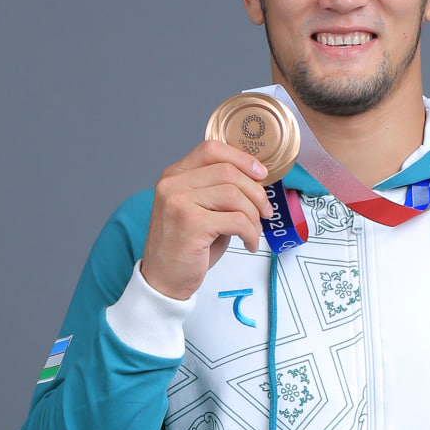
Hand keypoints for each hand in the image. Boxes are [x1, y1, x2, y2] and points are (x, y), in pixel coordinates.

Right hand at [141, 140, 272, 298]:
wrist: (164, 279)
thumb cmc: (185, 247)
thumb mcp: (198, 210)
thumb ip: (218, 191)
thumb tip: (255, 182)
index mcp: (174, 175)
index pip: (211, 149)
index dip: (241, 158)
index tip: (260, 174)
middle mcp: (173, 185)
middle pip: (228, 171)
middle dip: (255, 192)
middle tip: (265, 211)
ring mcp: (179, 203)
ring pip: (234, 195)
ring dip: (253, 215)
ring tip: (254, 231)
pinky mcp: (191, 224)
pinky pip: (236, 220)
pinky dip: (250, 233)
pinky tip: (248, 243)